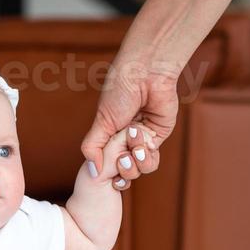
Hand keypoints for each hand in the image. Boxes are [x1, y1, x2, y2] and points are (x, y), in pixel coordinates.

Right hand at [81, 49, 178, 189]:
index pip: (105, 165)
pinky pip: (152, 161)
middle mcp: (124, 141)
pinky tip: (144, 142)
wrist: (145, 75)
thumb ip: (92, 147)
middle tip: (123, 155)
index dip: (107, 173)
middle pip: (123, 172)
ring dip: (136, 160)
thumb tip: (94, 172)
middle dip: (123, 168)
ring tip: (134, 139)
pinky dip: (147, 157)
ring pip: (139, 169)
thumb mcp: (101, 122)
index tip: (107, 173)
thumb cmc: (120, 91)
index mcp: (107, 136)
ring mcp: (141, 140)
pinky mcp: (157, 137)